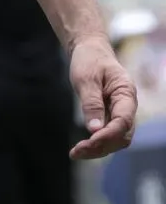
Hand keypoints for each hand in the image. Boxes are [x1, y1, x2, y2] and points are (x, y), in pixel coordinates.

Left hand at [68, 36, 137, 159]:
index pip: (123, 121)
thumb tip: (95, 130)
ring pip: (116, 139)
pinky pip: (108, 134)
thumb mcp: (86, 78)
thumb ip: (91, 103)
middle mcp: (127, 106)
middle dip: (102, 146)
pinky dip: (96, 143)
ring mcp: (120, 112)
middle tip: (77, 152)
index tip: (89, 141)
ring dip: (98, 149)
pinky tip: (82, 148)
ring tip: (76, 153)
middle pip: (122, 135)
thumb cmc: (89, 60)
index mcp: (126, 93)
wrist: (90, 50)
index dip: (108, 135)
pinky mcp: (111, 116)